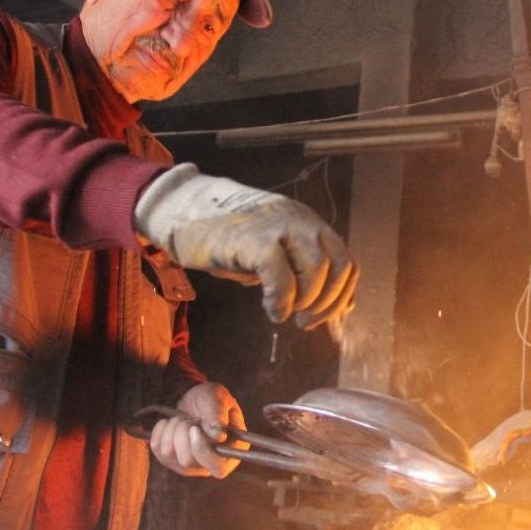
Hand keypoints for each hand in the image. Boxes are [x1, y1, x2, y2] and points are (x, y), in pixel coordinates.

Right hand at [134, 164, 358, 328]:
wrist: (184, 208)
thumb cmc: (229, 235)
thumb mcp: (273, 249)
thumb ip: (302, 269)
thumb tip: (337, 306)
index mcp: (309, 223)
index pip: (346, 262)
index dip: (340, 297)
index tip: (320, 317)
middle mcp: (300, 221)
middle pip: (337, 266)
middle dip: (326, 304)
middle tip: (305, 321)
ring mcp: (278, 227)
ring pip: (316, 270)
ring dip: (306, 301)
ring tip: (286, 313)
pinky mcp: (253, 240)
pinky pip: (281, 276)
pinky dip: (281, 301)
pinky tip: (272, 310)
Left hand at [148, 382, 247, 477]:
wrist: (195, 400)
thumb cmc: (212, 400)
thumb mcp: (219, 399)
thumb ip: (218, 415)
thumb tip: (218, 436)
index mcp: (230, 452)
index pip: (218, 468)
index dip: (203, 451)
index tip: (194, 429)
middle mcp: (209, 464)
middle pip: (187, 461)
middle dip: (183, 433)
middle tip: (190, 419)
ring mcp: (188, 465)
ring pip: (169, 455)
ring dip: (172, 429)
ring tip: (183, 419)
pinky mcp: (170, 460)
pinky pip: (157, 449)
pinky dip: (160, 430)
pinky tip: (171, 423)